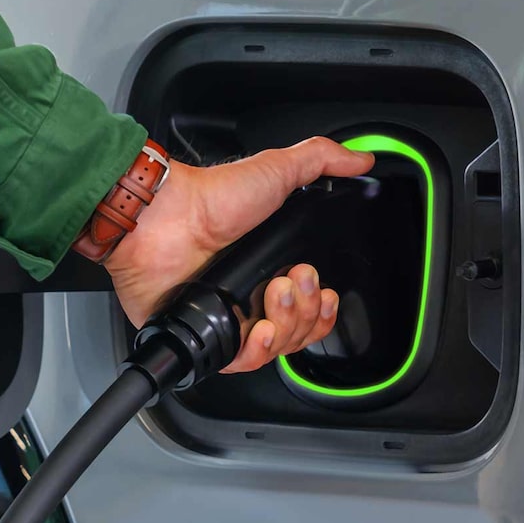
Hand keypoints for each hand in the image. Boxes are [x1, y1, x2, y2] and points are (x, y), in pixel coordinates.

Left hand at [104, 136, 373, 372]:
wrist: (163, 219)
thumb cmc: (209, 197)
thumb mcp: (276, 169)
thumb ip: (320, 160)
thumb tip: (360, 159)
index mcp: (270, 265)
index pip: (311, 306)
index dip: (325, 307)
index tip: (326, 289)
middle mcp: (251, 295)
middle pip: (301, 330)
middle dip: (308, 309)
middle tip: (294, 280)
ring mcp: (229, 317)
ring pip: (278, 348)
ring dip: (288, 323)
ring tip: (274, 293)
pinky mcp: (205, 335)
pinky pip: (243, 363)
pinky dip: (259, 351)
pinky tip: (261, 328)